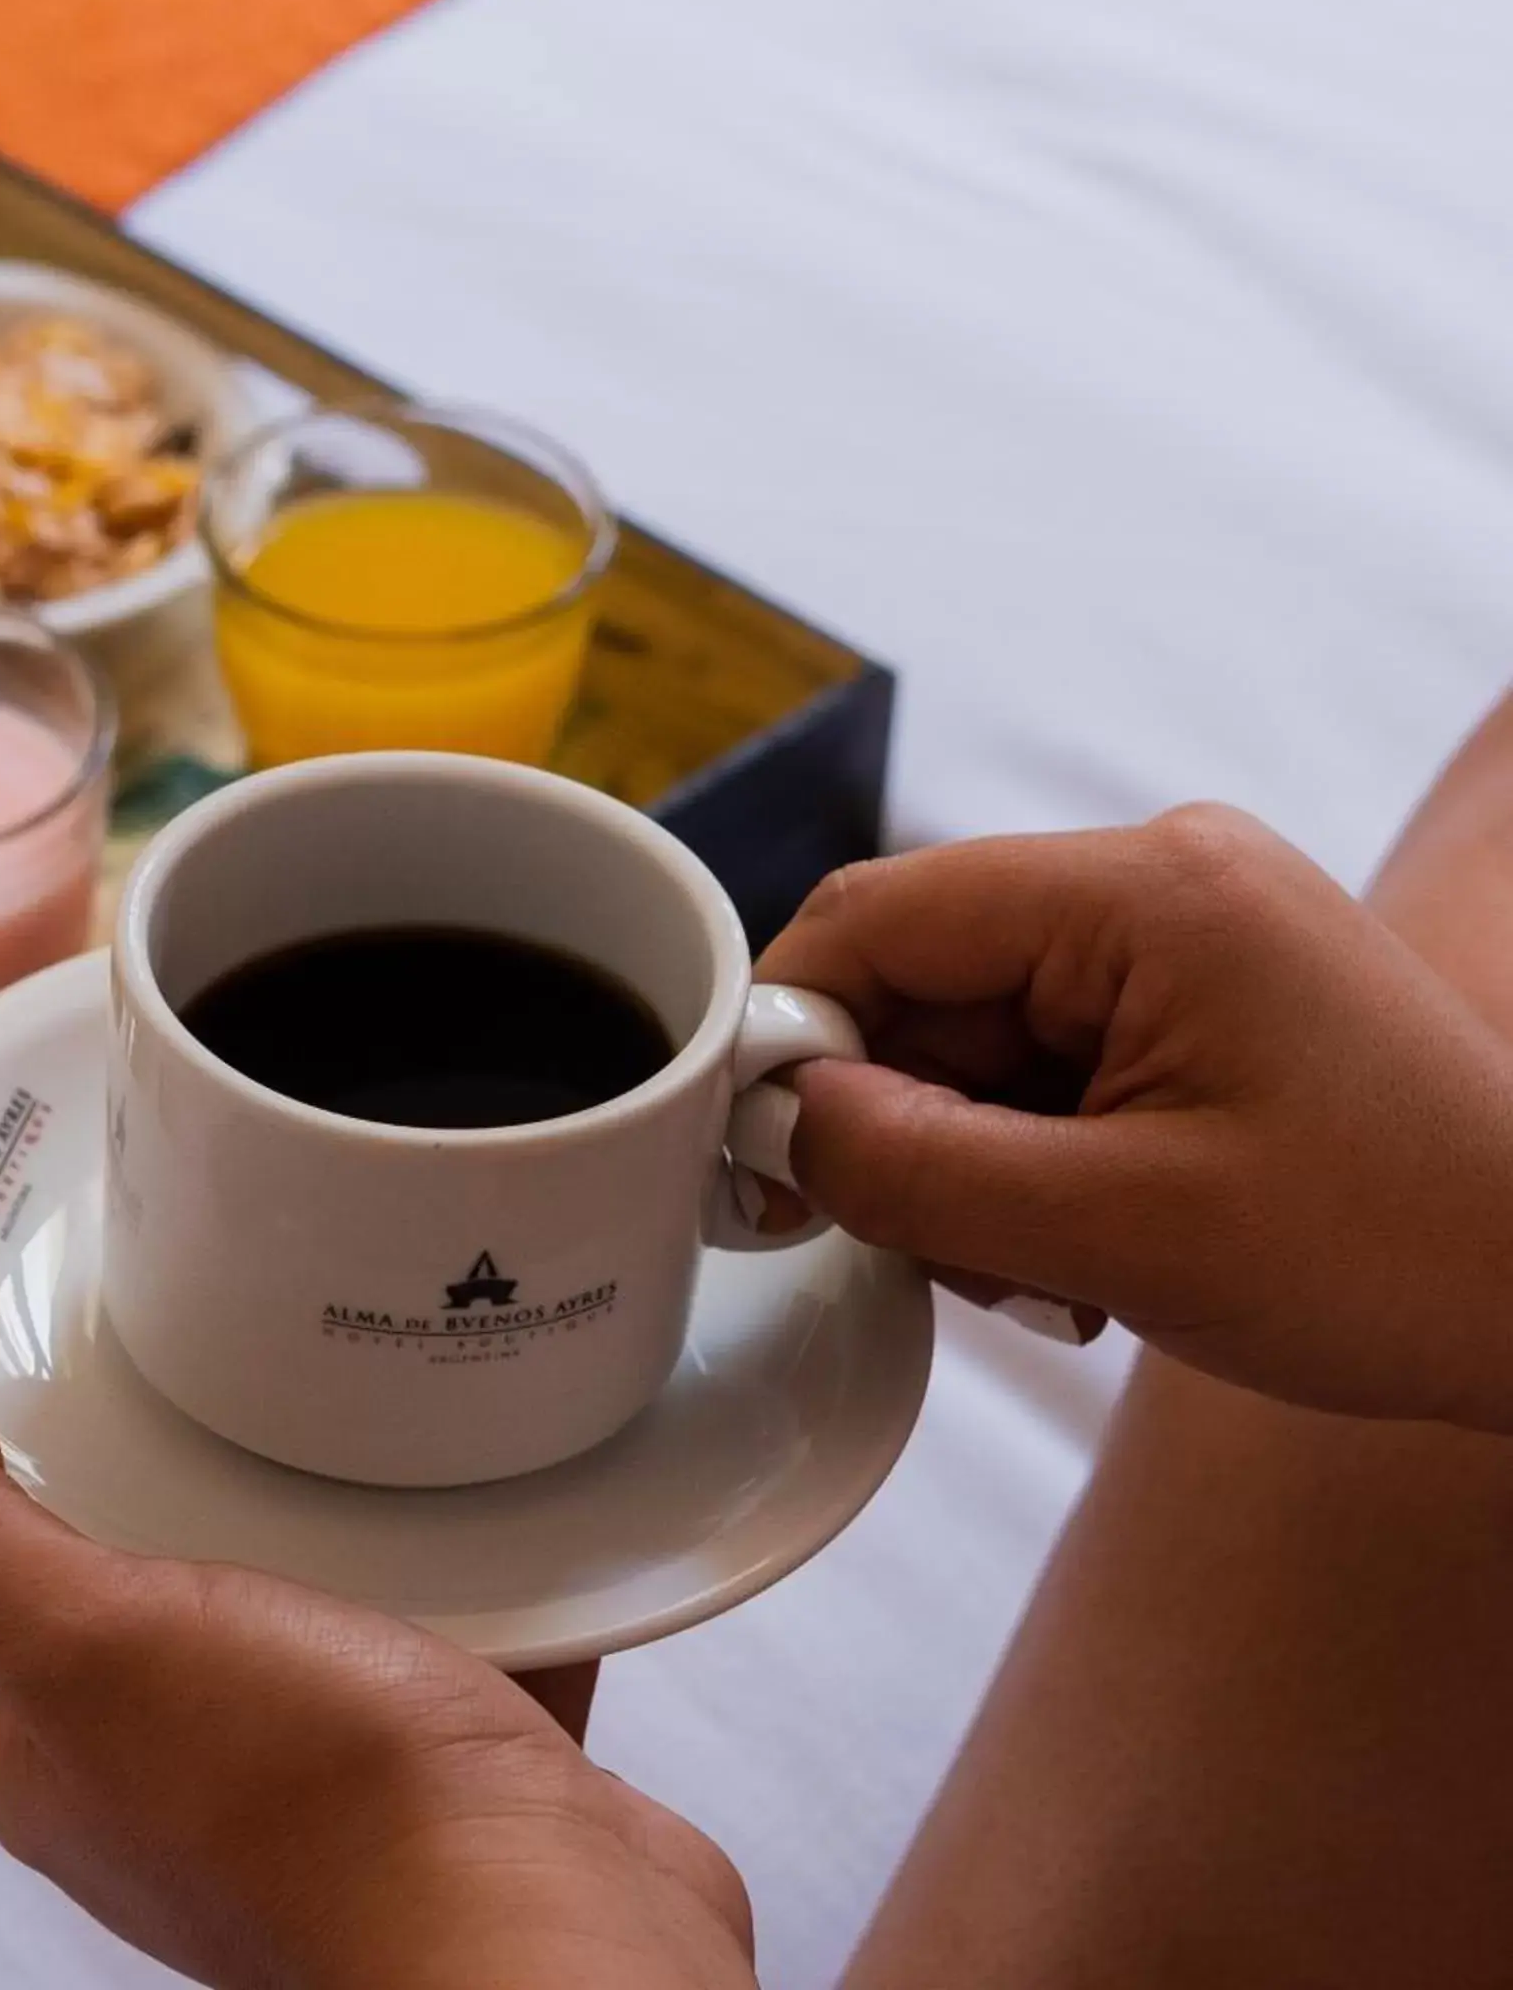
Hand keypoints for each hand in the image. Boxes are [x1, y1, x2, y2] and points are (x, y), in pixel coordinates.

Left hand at [0, 1344, 754, 1989]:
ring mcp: (322, 1796)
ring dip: (350, 1527)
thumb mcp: (81, 1634)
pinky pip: (457, 1646)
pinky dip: (477, 1579)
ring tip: (377, 1419)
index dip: (45, 1470)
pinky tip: (494, 1500)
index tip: (95, 1361)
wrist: (540, 1937)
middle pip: (175, 1587)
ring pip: (320, 1613)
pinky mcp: (452, 1785)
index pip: (21, 1584)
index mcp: (66, 1766)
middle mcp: (180, 1793)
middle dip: (211, 1485)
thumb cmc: (314, 1805)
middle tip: (252, 1370)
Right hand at [760, 803, 1512, 1432]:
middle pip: (919, 981)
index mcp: (1145, 892)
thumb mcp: (1120, 1235)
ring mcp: (1188, 935)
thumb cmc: (1393, 1258)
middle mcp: (1161, 878)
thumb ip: (917, 1170)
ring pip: (974, 1036)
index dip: (789, 1041)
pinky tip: (1089, 1251)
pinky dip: (1033, 1163)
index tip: (761, 1172)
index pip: (874, 918)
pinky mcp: (1206, 997)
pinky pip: (1047, 1063)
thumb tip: (776, 1128)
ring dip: (969, 1165)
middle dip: (899, 1127)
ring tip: (1051, 1276)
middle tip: (947, 1260)